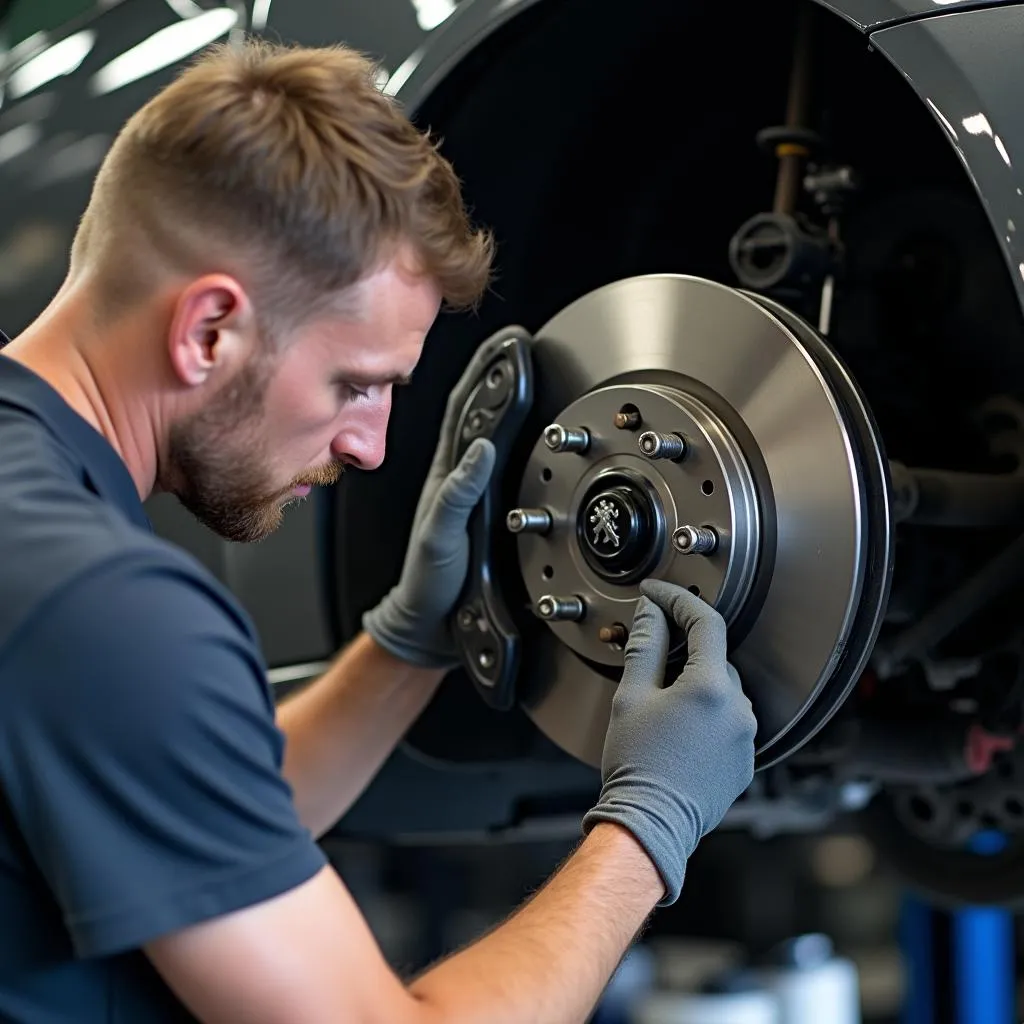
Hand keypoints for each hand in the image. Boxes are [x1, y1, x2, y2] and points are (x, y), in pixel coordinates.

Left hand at [362, 332, 528, 668]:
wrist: (432, 623)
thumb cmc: (429, 582)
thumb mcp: (441, 536)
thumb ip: (459, 494)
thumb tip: (480, 450)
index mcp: (445, 475)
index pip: (466, 410)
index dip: (485, 374)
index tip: (507, 347)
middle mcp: (458, 477)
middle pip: (477, 411)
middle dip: (496, 374)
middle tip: (516, 346)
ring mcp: (472, 492)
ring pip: (489, 432)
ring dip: (505, 400)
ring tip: (521, 371)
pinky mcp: (486, 509)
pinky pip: (501, 460)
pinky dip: (511, 435)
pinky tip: (522, 430)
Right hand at [582, 579, 756, 904]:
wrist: (650, 823)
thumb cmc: (637, 764)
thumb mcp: (632, 695)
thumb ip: (645, 645)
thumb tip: (651, 611)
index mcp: (711, 687)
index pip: (704, 622)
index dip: (678, 600)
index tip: (658, 594)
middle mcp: (739, 709)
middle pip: (714, 658)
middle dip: (684, 649)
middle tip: (650, 653)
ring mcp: (746, 737)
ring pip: (723, 691)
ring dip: (697, 685)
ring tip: (660, 703)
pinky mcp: (745, 761)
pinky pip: (729, 722)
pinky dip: (707, 716)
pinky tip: (679, 730)